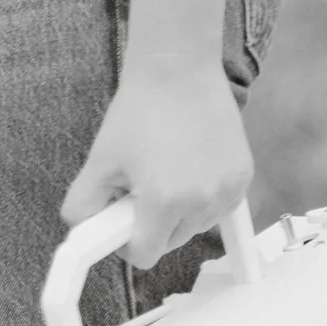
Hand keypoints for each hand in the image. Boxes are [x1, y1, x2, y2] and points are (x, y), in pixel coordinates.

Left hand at [62, 66, 253, 270]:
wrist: (179, 69)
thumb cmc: (139, 110)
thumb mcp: (100, 160)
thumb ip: (82, 205)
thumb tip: (85, 232)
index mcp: (164, 202)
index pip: (145, 256)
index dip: (127, 242)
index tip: (121, 220)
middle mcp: (202, 201)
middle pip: (171, 242)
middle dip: (153, 224)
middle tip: (141, 186)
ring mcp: (228, 190)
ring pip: (197, 226)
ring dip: (180, 212)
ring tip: (165, 170)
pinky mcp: (243, 176)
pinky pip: (219, 207)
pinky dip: (203, 197)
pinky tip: (189, 165)